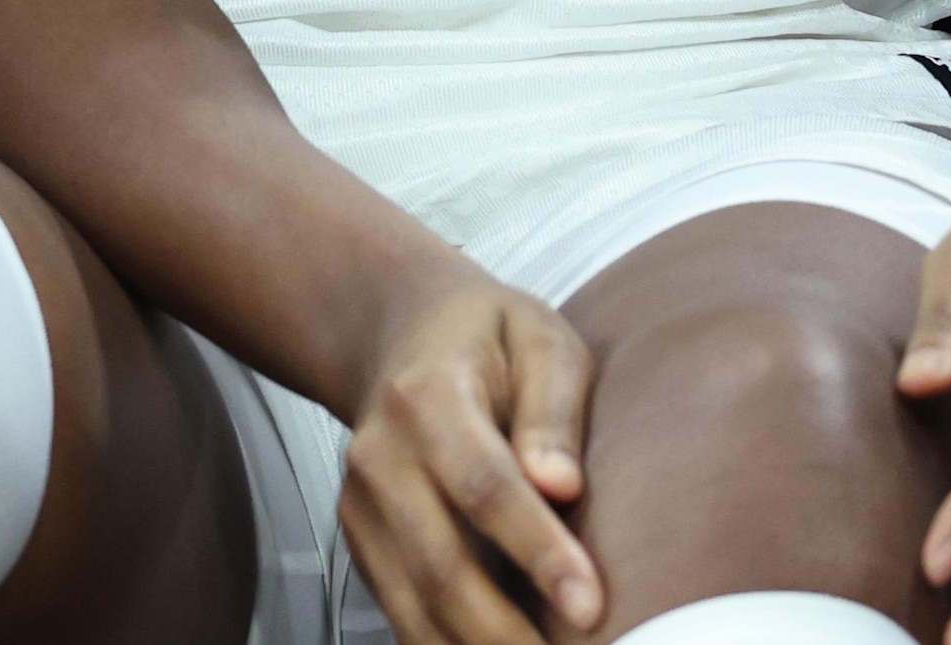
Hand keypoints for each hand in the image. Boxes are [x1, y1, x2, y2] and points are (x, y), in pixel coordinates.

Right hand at [334, 259, 603, 644]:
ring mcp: (361, 506)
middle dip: (506, 631)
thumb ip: (553, 408)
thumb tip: (562, 484)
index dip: (537, 551)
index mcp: (427, 395)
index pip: (484, 485)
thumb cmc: (484, 339)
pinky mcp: (362, 543)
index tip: (589, 604)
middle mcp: (380, 456)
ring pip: (415, 604)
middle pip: (441, 564)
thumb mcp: (538, 339)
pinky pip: (404, 614)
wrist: (397, 334)